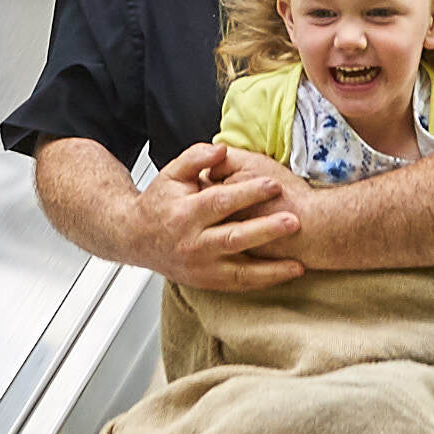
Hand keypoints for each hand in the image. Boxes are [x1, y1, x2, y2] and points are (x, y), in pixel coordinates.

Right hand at [135, 138, 308, 292]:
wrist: (135, 239)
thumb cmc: (160, 203)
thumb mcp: (171, 173)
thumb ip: (196, 157)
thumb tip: (222, 149)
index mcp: (185, 214)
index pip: (221, 202)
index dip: (248, 192)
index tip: (274, 183)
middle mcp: (193, 243)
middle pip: (234, 238)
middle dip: (266, 230)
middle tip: (295, 221)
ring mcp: (201, 267)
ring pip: (240, 271)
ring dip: (271, 269)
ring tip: (298, 264)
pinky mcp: (207, 282)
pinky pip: (239, 284)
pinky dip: (265, 281)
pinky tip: (287, 273)